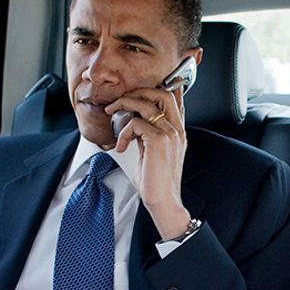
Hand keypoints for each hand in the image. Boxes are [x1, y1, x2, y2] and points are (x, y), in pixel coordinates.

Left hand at [106, 87, 191, 238]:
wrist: (164, 201)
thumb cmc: (156, 181)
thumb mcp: (150, 152)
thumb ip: (146, 135)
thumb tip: (133, 123)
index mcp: (177, 131)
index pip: (175, 98)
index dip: (159, 88)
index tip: (138, 91)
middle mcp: (177, 129)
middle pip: (163, 93)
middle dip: (138, 92)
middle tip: (121, 101)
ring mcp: (170, 134)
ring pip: (147, 104)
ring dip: (124, 105)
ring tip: (112, 113)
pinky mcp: (159, 141)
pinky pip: (136, 123)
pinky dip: (123, 131)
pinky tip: (121, 145)